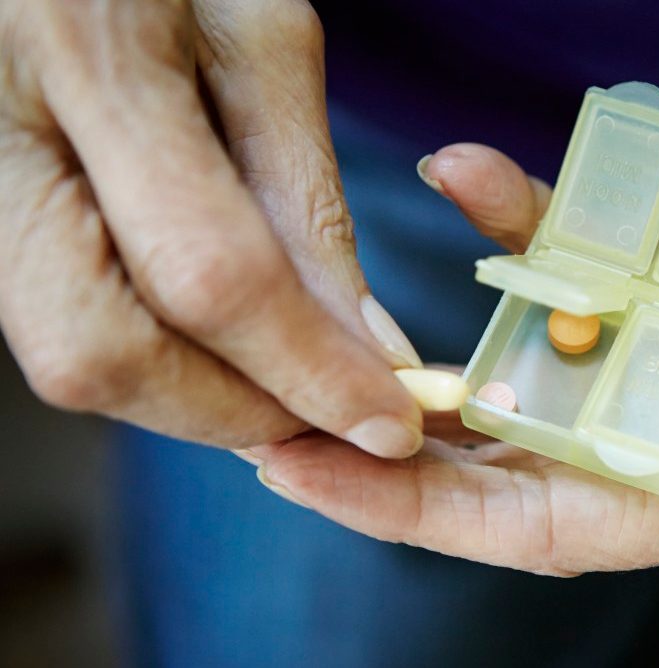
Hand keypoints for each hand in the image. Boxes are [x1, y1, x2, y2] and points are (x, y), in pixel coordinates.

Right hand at [0, 0, 426, 455]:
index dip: (308, 369)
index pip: (208, 273)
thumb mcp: (262, 41)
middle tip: (335, 413)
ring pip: (68, 357)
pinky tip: (222, 339)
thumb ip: (305, 197)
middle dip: (235, 409)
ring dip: (197, 394)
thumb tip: (362, 347)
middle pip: (101, 354)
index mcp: (86, 47)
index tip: (389, 421)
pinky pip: (54, 324)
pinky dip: (154, 355)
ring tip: (290, 375)